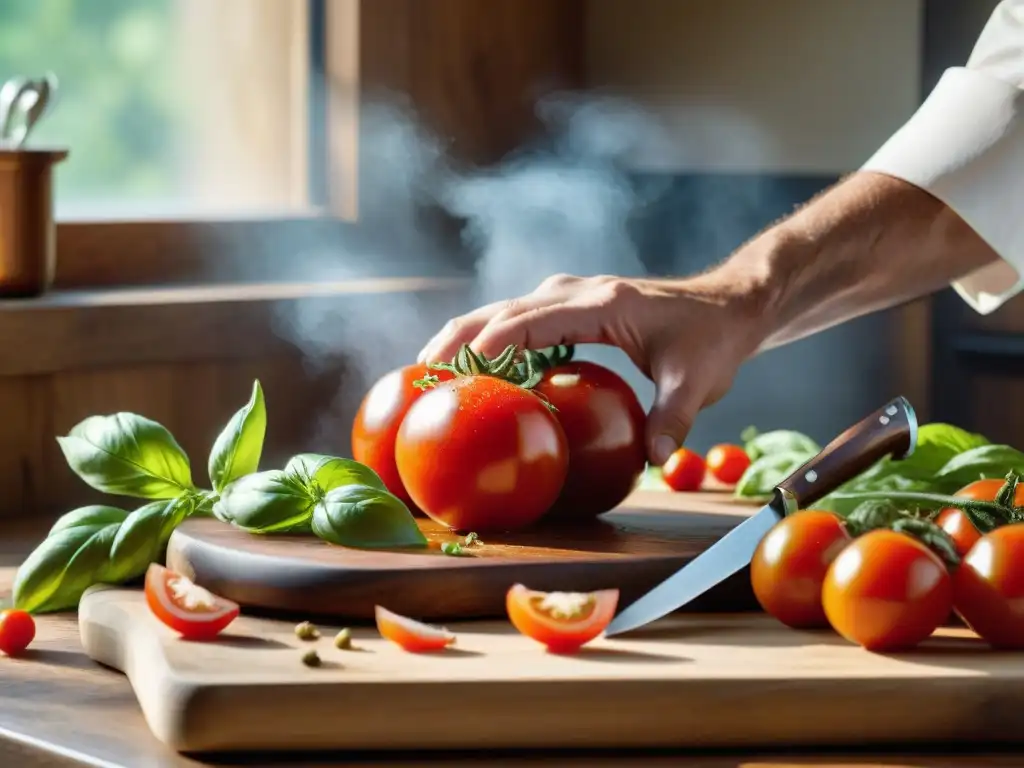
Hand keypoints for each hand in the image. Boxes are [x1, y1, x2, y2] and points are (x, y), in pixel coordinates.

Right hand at [418, 272, 768, 464]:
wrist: (729, 304)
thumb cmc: (712, 340)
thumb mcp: (697, 382)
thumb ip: (673, 418)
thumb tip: (653, 463)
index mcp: (601, 304)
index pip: (530, 320)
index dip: (491, 343)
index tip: (457, 370)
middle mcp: (578, 292)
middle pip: (502, 310)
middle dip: (458, 337)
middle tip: (419, 371)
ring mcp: (572, 295)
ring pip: (504, 310)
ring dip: (466, 335)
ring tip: (429, 368)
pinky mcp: (572, 305)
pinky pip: (520, 319)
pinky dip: (490, 338)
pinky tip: (474, 367)